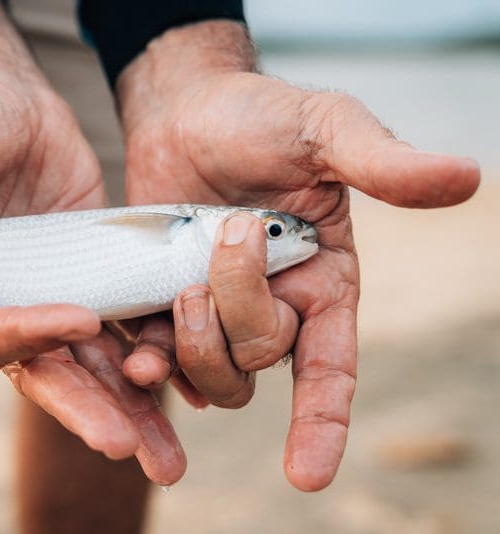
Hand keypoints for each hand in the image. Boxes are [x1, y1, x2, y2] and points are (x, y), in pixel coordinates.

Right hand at [0, 0, 185, 483]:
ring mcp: (52, 297)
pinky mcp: (95, 282)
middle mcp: (3, 304)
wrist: (11, 99)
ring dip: (127, 408)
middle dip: (83, 409)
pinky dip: (153, 360)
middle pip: (41, 370)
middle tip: (124, 446)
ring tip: (165, 457)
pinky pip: (124, 329)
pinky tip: (190, 393)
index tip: (78, 321)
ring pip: (89, 366)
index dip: (26, 333)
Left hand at [116, 20, 479, 489]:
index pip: (331, 369)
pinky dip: (149, 363)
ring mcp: (216, 309)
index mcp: (323, 282)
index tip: (309, 476)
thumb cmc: (263, 115)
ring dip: (194, 348)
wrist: (188, 109)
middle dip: (240, 309)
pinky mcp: (165, 301)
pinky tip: (138, 354)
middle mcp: (274, 307)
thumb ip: (382, 162)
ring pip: (210, 373)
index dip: (323, 424)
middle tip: (231, 231)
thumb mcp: (326, 128)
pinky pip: (159, 357)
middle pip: (259, 359)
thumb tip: (466, 177)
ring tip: (182, 291)